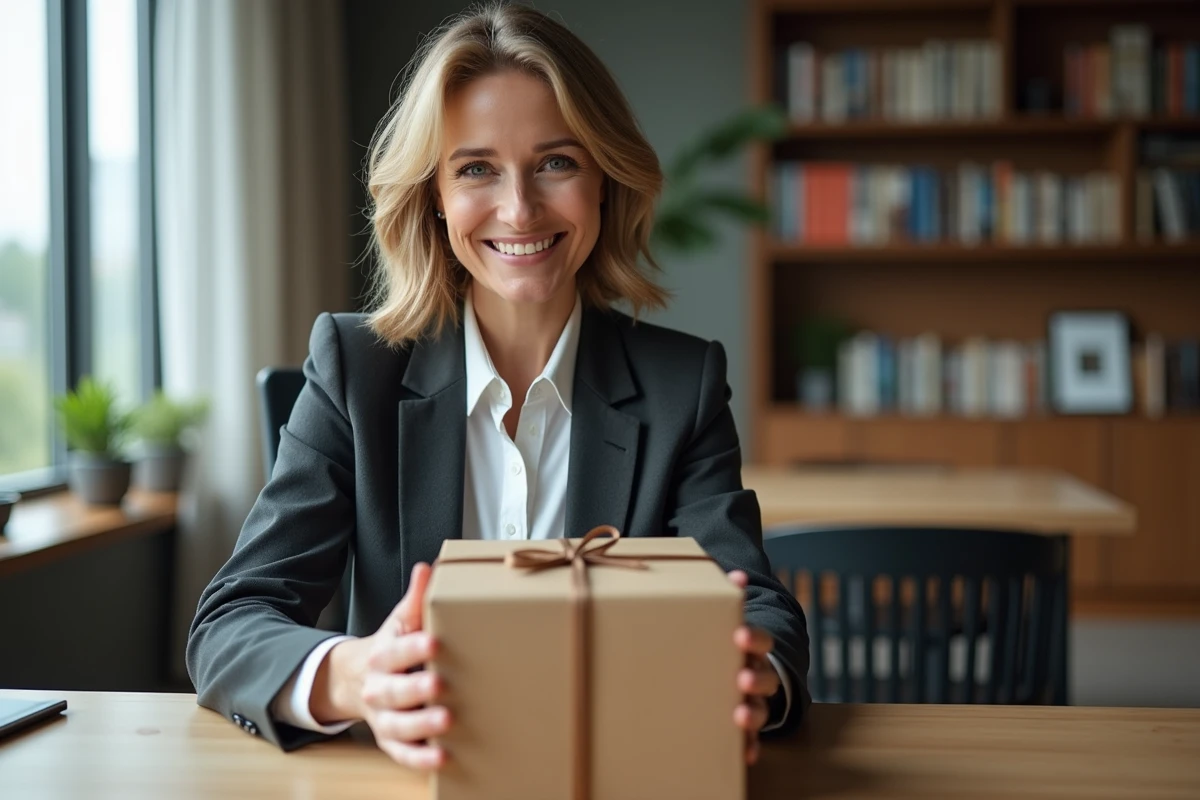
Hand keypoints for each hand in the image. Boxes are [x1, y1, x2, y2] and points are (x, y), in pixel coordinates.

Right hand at [315, 562, 450, 769]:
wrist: (357, 678)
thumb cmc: (392, 647)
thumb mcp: (401, 621)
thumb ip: (416, 600)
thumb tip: (428, 568)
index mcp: (382, 655)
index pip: (395, 650)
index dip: (413, 647)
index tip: (434, 643)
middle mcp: (378, 688)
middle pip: (393, 690)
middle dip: (416, 689)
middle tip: (440, 685)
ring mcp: (383, 716)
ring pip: (397, 725)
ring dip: (421, 726)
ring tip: (446, 722)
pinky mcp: (389, 739)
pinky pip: (401, 753)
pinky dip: (419, 758)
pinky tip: (442, 757)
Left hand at [728, 570, 779, 765]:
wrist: (745, 668)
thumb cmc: (729, 642)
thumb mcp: (728, 618)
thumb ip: (730, 598)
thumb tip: (737, 575)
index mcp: (753, 648)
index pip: (759, 640)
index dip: (752, 638)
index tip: (739, 634)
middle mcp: (760, 674)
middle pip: (764, 678)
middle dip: (755, 679)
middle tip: (742, 678)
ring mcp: (755, 701)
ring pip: (759, 709)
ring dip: (752, 713)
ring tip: (739, 717)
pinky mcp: (747, 725)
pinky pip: (751, 738)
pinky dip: (749, 746)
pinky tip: (744, 754)